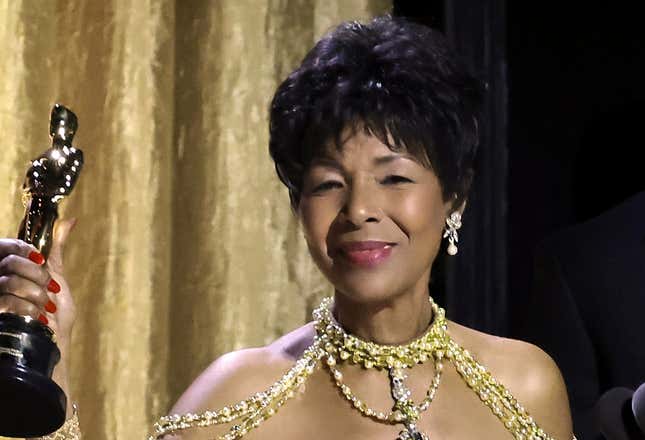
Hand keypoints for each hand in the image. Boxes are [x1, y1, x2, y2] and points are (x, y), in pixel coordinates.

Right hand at [0, 218, 76, 355]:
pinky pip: (8, 301)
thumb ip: (56, 246)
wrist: (52, 341)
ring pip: (10, 282)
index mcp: (8, 267)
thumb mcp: (56, 274)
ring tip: (45, 306)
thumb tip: (71, 220)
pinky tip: (39, 316)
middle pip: (10, 262)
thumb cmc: (53, 310)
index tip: (42, 261)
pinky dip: (30, 308)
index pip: (6, 246)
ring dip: (36, 294)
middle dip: (37, 275)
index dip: (25, 250)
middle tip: (50, 289)